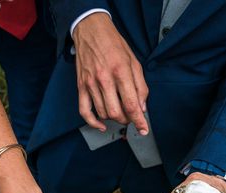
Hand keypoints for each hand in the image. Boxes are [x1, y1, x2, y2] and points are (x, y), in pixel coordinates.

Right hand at [73, 12, 148, 134]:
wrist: (91, 30)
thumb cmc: (114, 44)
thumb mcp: (134, 62)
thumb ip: (141, 86)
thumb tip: (142, 107)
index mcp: (121, 72)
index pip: (131, 104)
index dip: (139, 121)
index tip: (143, 129)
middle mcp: (104, 79)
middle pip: (116, 113)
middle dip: (127, 120)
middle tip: (132, 116)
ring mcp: (91, 84)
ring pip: (103, 114)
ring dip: (114, 119)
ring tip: (120, 112)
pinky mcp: (81, 86)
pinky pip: (84, 111)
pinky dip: (93, 122)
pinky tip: (101, 125)